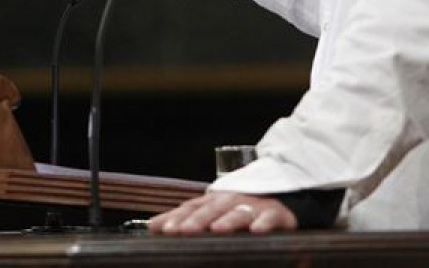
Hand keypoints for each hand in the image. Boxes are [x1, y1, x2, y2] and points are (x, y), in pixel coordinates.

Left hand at [149, 191, 297, 234]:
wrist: (277, 198)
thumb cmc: (238, 209)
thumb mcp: (210, 211)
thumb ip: (182, 218)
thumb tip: (151, 226)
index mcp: (212, 201)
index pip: (191, 208)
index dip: (178, 218)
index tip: (164, 229)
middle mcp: (230, 201)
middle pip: (212, 209)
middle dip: (198, 220)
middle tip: (184, 230)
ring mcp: (253, 206)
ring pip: (238, 212)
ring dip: (228, 220)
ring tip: (218, 229)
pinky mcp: (275, 213)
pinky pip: (270, 217)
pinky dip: (264, 223)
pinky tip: (257, 230)